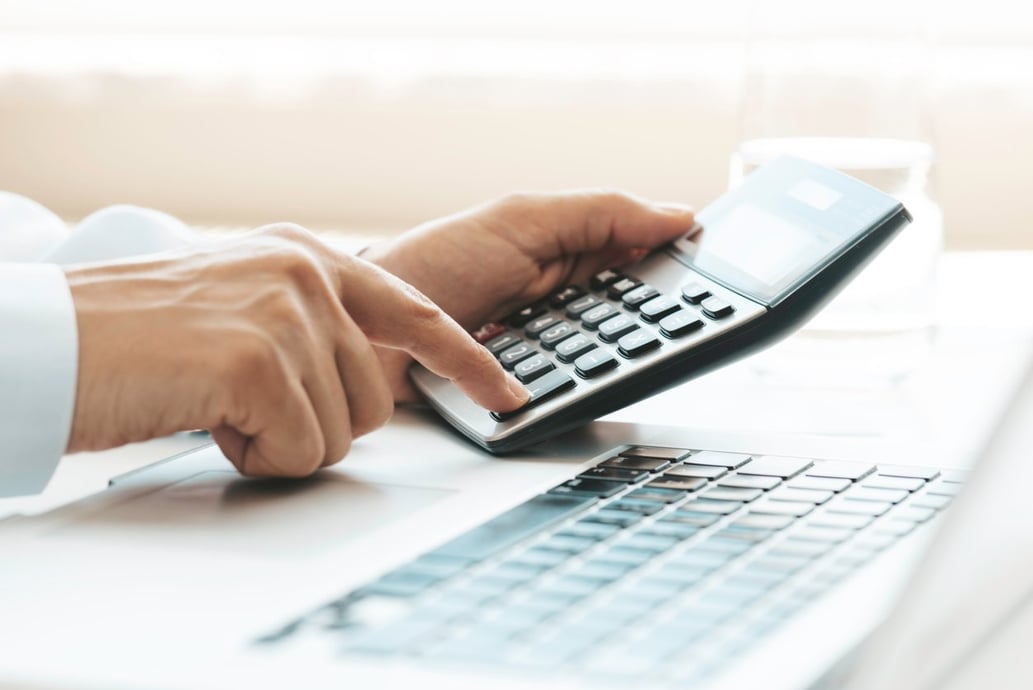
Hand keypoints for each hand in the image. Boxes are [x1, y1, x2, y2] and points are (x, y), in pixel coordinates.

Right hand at [65, 224, 527, 476]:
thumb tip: (367, 385)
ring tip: (217, 404)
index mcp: (306, 256)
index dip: (468, 361)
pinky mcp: (259, 359)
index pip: (417, 312)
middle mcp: (306, 272)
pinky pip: (302, 453)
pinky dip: (256, 458)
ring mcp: (286, 311)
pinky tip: (208, 420)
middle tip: (246, 404)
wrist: (47, 341)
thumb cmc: (136, 337)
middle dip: (319, 423)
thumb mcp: (242, 306)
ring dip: (281, 440)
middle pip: (376, 399)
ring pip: (342, 433)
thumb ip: (312, 326)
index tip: (507, 395)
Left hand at [364, 191, 694, 399]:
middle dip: (655, 321)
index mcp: (573, 254)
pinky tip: (582, 383)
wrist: (363, 331)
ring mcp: (554, 354)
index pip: (650, 261)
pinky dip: (582, 392)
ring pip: (616, 362)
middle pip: (642, 319)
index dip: (687, 270)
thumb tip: (680, 216)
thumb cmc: (433, 266)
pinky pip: (578, 398)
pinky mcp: (534, 397)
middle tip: (676, 319)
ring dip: (618, 358)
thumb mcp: (520, 221)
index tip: (725, 280)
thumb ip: (600, 212)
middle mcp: (570, 306)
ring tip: (617, 348)